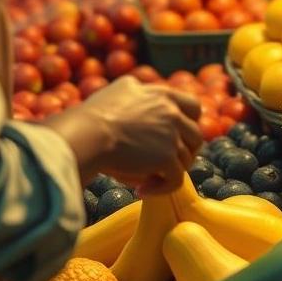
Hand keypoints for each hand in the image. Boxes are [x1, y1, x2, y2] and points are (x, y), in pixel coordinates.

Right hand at [80, 77, 201, 193]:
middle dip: (186, 151)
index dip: (189, 124)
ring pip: (187, 159)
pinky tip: (142, 191)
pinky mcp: (166, 157)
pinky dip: (162, 189)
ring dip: (170, 172)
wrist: (86, 134)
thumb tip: (140, 92)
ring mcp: (171, 134)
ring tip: (149, 180)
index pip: (193, 107)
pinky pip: (176, 179)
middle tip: (167, 163)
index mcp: (163, 95)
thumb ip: (139, 92)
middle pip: (195, 135)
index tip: (177, 138)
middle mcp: (172, 112)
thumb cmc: (93, 116)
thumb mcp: (121, 90)